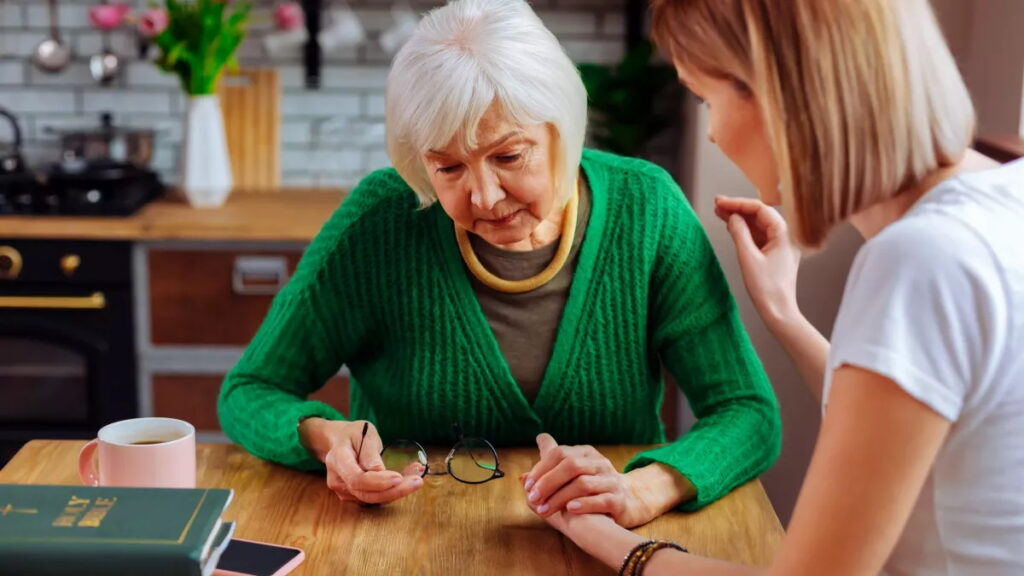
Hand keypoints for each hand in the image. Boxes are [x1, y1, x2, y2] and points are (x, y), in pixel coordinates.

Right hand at [317, 420, 423, 503]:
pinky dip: (393, 491)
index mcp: (338, 459)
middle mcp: (338, 479)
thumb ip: (370, 452)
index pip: (357, 479)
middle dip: (394, 491)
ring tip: (417, 477)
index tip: (399, 478)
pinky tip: (408, 479)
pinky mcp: (354, 496)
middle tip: (417, 481)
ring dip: (397, 491)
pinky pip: (375, 498)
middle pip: (366, 494)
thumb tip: (379, 470)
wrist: (340, 441)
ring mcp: (344, 490)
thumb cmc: (355, 434)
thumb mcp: (365, 433)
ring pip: (373, 499)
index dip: (378, 482)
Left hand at [522, 434, 655, 527]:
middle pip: (570, 465)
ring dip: (560, 498)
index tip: (528, 486)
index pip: (559, 453)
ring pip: (583, 484)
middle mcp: (599, 463)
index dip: (541, 469)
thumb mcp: (571, 476)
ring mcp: (610, 480)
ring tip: (545, 510)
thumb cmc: (592, 488)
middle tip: (533, 499)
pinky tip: (570, 509)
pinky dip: (584, 504)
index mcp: (585, 453)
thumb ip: (548, 474)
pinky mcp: (619, 500)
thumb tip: (521, 478)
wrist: (630, 500)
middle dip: (548, 483)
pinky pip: (601, 500)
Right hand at [714, 196, 801, 326]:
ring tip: (720, 213)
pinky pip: (759, 236)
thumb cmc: (766, 288)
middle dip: (738, 209)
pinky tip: (731, 226)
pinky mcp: (775, 254)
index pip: (760, 209)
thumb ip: (739, 233)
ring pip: (758, 225)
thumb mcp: (748, 257)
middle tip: (718, 204)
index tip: (721, 203)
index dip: (739, 203)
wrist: (778, 311)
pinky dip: (745, 231)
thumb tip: (733, 217)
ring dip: (740, 219)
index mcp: (784, 234)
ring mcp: (780, 245)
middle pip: (759, 215)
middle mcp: (786, 236)